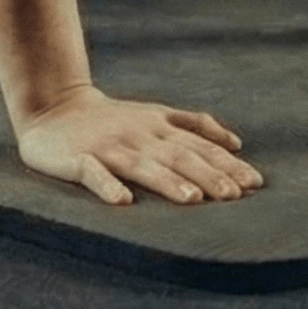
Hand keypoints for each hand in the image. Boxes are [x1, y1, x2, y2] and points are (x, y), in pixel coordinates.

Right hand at [14, 84, 262, 207]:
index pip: (200, 147)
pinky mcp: (78, 159)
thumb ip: (195, 125)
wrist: (53, 106)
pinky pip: (93, 174)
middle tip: (234, 195)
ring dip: (167, 182)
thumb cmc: (113, 118)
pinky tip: (122, 202)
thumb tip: (236, 143)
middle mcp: (139, 136)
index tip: (255, 184)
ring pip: (142, 165)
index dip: (227, 164)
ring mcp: (109, 147)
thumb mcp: (157, 114)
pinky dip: (107, 186)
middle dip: (208, 175)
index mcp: (160, 127)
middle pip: (178, 156)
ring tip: (191, 199)